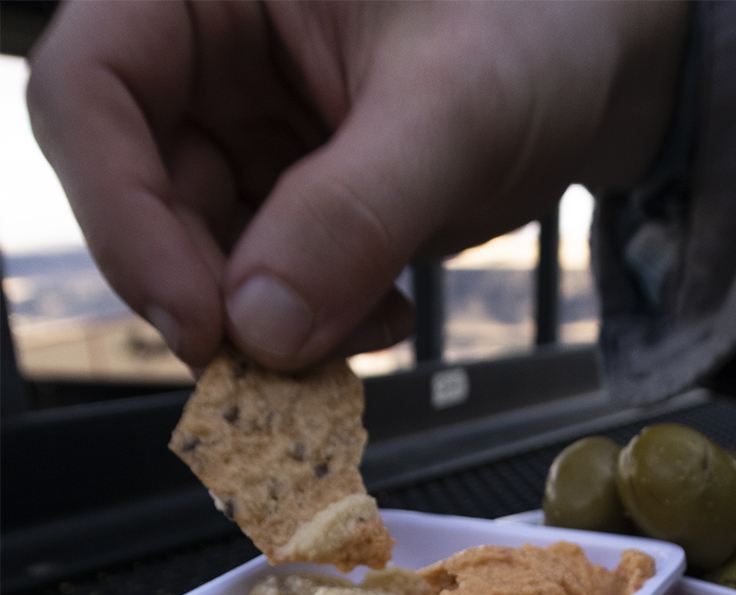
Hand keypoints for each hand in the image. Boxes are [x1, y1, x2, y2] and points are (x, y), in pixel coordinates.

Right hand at [27, 0, 685, 369]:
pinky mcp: (283, 197)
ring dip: (268, 325)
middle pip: (133, 192)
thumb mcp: (455, 107)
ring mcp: (239, 130)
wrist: (595, 63)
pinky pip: (260, 285)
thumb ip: (357, 210)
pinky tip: (381, 312)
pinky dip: (308, 326)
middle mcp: (202, 54)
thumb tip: (260, 331)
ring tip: (369, 323)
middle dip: (209, 295)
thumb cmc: (538, 26)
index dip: (120, 215)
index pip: (87, 91)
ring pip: (196, 256)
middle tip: (283, 368)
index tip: (201, 322)